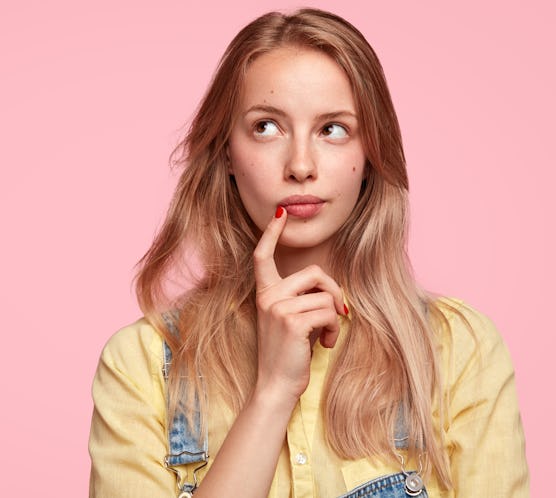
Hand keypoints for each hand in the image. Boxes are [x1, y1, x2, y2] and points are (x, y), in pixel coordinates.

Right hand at [253, 208, 346, 403]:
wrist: (275, 386)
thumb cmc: (287, 355)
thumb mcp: (290, 321)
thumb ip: (303, 300)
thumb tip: (332, 291)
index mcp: (264, 293)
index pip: (263, 256)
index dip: (272, 234)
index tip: (280, 215)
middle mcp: (268, 296)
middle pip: (313, 272)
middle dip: (333, 290)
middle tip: (338, 313)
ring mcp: (278, 307)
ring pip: (325, 296)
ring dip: (335, 318)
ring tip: (327, 337)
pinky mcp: (292, 321)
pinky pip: (328, 312)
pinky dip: (334, 329)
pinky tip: (325, 344)